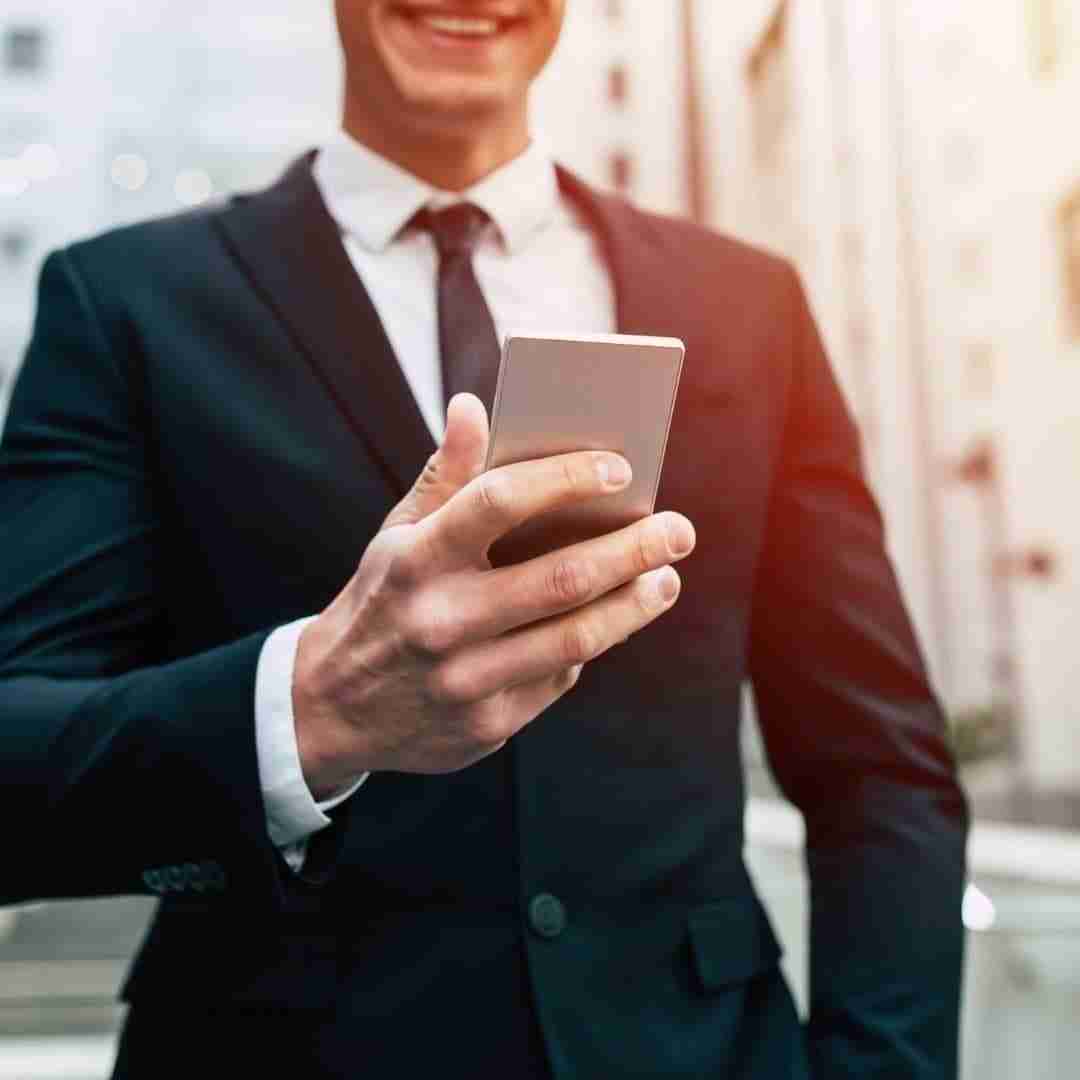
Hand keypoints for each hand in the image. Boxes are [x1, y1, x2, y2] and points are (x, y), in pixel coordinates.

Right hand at [292, 393, 695, 797]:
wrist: (331, 709)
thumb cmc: (380, 602)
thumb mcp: (395, 536)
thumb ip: (444, 476)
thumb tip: (475, 407)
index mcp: (415, 560)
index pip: (498, 501)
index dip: (566, 478)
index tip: (620, 469)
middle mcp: (439, 620)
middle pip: (560, 578)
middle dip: (633, 549)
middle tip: (678, 530)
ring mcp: (464, 679)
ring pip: (575, 639)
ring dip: (633, 605)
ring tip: (665, 579)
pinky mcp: (486, 724)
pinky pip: (558, 678)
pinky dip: (589, 645)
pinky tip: (607, 622)